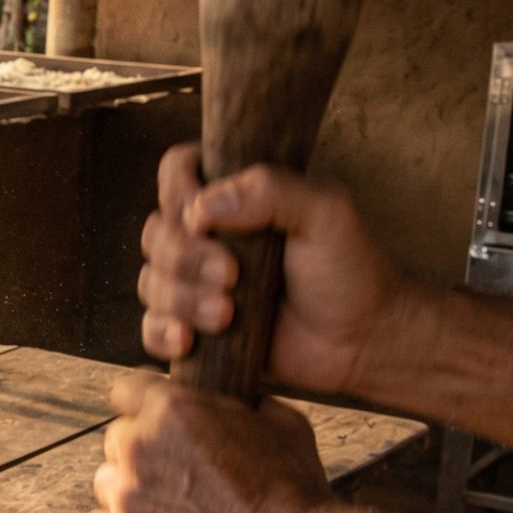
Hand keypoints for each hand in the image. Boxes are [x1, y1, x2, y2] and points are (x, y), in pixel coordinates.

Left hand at [83, 372, 331, 512]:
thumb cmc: (294, 490)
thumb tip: (249, 402)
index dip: (144, 404)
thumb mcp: (284, 424)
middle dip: (142, 453)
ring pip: (106, 483)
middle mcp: (139, 444)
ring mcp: (126, 494)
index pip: (127, 389)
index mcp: (172, 408)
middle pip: (117, 439)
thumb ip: (250, 405)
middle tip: (176, 476)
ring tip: (168, 512)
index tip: (154, 420)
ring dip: (130, 493)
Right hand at [138, 144, 411, 395]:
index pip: (177, 171)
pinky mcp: (195, 330)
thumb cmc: (347, 269)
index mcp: (233, 198)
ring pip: (151, 282)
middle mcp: (207, 237)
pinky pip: (150, 330)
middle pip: (157, 234)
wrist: (361, 338)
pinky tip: (189, 341)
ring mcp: (197, 285)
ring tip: (227, 315)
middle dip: (186, 258)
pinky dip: (162, 333)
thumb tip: (203, 208)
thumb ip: (272, 190)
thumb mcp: (325, 211)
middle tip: (232, 276)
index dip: (178, 190)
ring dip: (183, 300)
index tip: (204, 217)